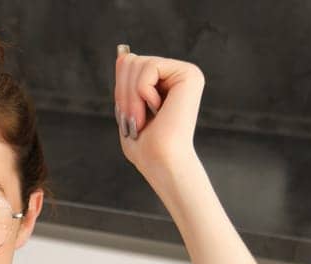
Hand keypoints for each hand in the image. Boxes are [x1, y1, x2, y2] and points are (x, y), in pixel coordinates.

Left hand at [113, 44, 205, 184]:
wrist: (162, 162)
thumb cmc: (146, 146)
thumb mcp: (128, 107)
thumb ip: (128, 80)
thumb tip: (124, 53)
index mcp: (167, 82)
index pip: (130, 65)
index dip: (120, 90)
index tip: (130, 118)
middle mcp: (180, 74)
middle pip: (132, 60)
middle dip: (124, 92)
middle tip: (134, 120)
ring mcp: (187, 73)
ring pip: (138, 63)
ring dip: (131, 96)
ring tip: (142, 119)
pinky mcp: (190, 74)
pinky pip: (149, 67)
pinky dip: (142, 92)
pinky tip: (157, 110)